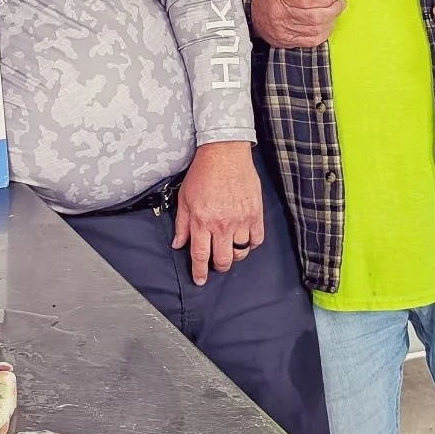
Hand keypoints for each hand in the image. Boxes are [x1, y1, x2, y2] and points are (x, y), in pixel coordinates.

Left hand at [172, 141, 263, 285]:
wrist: (225, 153)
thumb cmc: (203, 173)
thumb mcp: (184, 199)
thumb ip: (182, 224)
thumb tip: (178, 243)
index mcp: (202, 222)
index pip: (200, 256)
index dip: (199, 272)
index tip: (199, 280)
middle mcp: (222, 224)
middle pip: (222, 260)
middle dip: (218, 267)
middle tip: (216, 264)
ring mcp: (241, 220)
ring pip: (241, 252)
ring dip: (234, 255)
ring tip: (230, 249)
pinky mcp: (255, 213)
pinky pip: (257, 239)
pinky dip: (251, 244)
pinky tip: (245, 239)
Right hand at [250, 0, 344, 49]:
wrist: (250, 9)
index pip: (310, 0)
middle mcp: (282, 14)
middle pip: (316, 16)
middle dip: (334, 10)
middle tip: (340, 3)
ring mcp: (284, 31)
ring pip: (316, 30)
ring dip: (330, 22)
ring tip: (333, 13)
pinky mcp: (286, 42)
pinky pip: (311, 41)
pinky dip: (323, 34)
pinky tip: (326, 26)